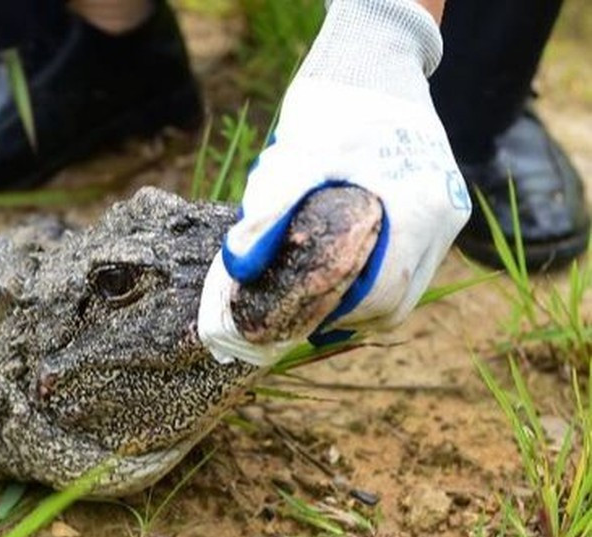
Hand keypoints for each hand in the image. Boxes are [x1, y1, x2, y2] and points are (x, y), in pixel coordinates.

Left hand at [198, 0, 471, 365]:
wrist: (374, 60)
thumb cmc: (334, 106)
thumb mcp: (294, 158)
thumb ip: (267, 213)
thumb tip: (239, 268)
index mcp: (416, 209)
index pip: (384, 293)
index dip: (339, 318)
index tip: (297, 324)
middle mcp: (444, 216)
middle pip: (400, 299)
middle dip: (349, 316)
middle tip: (301, 320)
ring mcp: (449, 209)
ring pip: (410, 284)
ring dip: (365, 300)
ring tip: (316, 302)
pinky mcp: (443, 201)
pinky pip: (414, 259)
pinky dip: (379, 275)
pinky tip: (340, 273)